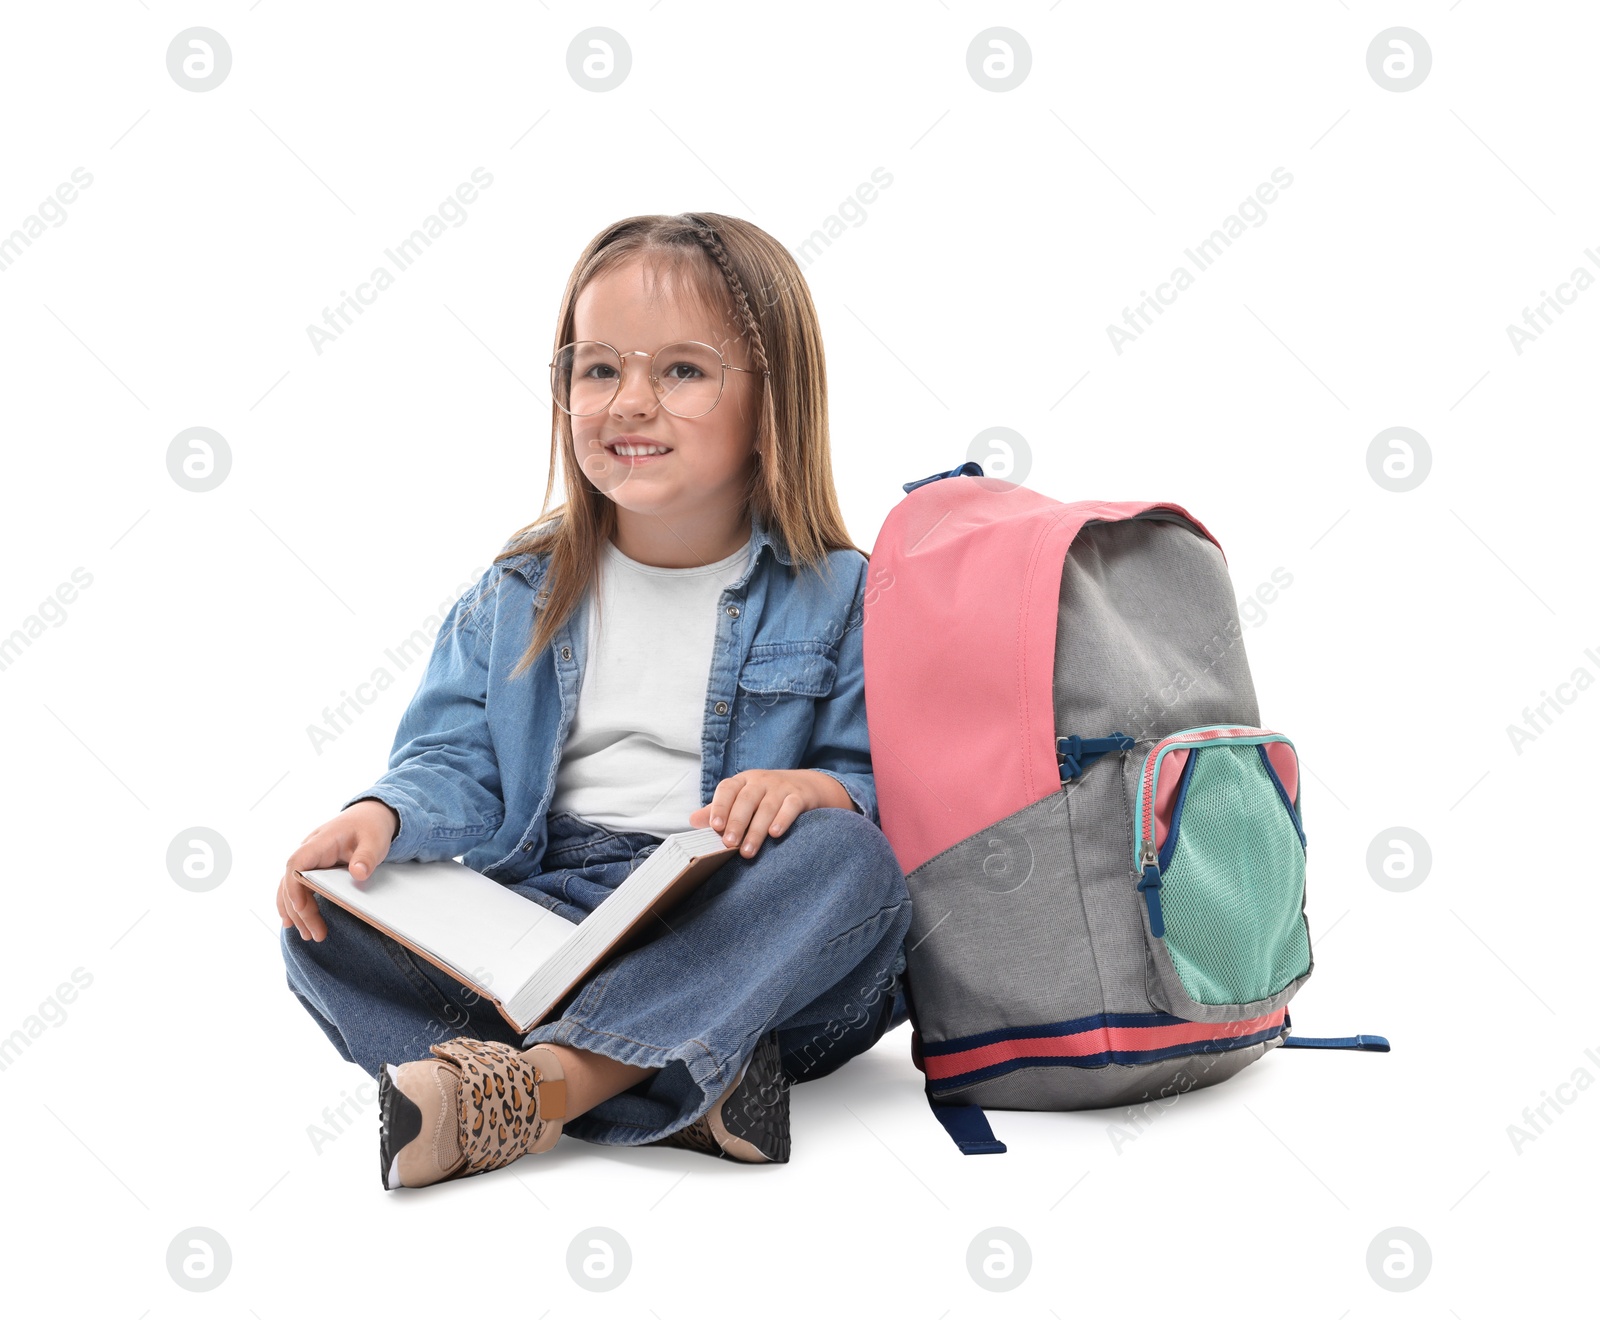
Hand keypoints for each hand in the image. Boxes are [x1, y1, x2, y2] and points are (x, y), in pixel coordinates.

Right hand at [277, 798, 398, 941]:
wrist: (370, 816)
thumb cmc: (371, 827)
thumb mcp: (375, 840)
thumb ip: (367, 856)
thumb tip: (358, 874)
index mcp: (320, 841)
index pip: (296, 863)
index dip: (294, 886)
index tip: (301, 908)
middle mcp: (308, 851)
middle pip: (291, 882)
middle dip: (299, 910)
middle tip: (315, 934)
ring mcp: (308, 861)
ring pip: (289, 888)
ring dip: (295, 912)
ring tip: (308, 935)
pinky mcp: (312, 869)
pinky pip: (296, 888)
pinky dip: (293, 905)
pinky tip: (295, 923)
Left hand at [688, 769, 847, 859]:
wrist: (807, 786)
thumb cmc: (767, 797)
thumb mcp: (743, 799)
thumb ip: (720, 810)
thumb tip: (693, 821)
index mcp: (743, 781)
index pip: (727, 789)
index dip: (720, 806)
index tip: (714, 827)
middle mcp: (761, 781)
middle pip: (746, 800)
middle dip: (736, 822)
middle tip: (729, 844)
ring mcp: (781, 787)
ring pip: (767, 807)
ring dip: (756, 830)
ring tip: (748, 851)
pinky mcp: (799, 796)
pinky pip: (791, 806)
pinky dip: (782, 819)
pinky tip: (775, 833)